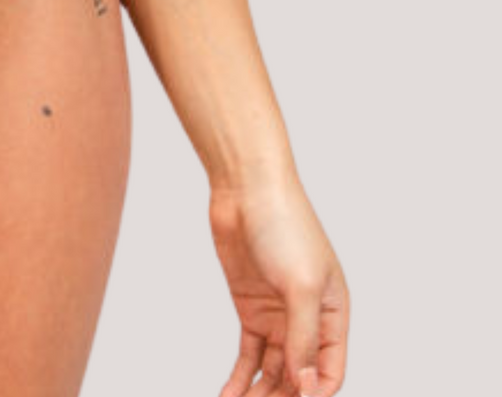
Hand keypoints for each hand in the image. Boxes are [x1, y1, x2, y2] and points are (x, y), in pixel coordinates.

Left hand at [208, 167, 348, 396]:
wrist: (245, 188)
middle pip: (301, 377)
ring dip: (260, 394)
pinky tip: (228, 395)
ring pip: (274, 371)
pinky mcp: (251, 309)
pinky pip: (249, 355)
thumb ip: (304, 338)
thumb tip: (307, 388)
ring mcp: (278, 316)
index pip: (331, 372)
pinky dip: (241, 378)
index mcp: (334, 315)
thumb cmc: (285, 225)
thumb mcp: (301, 285)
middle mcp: (308, 320)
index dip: (315, 392)